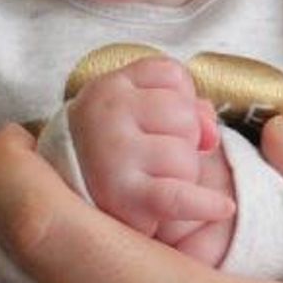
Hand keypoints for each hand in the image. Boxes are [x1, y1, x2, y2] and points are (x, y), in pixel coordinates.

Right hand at [68, 56, 234, 259]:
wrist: (61, 201)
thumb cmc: (111, 150)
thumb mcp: (134, 113)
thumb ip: (182, 104)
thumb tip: (212, 131)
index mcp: (108, 87)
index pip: (173, 75)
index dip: (180, 97)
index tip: (162, 120)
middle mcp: (106, 115)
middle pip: (184, 115)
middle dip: (184, 139)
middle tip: (157, 156)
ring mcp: (113, 155)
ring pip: (185, 157)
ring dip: (183, 174)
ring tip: (154, 181)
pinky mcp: (123, 197)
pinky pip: (179, 197)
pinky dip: (205, 204)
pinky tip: (222, 208)